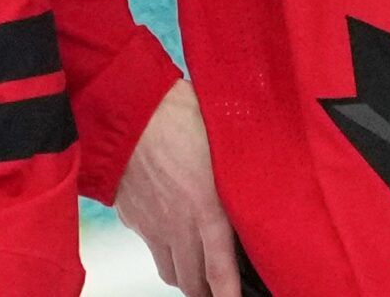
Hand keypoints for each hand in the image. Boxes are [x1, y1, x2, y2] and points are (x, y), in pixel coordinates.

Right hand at [115, 80, 240, 296]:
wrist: (129, 111)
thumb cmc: (180, 116)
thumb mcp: (226, 144)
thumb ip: (242, 173)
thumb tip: (260, 181)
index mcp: (208, 209)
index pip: (220, 269)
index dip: (228, 293)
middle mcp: (179, 225)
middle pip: (191, 279)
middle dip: (206, 291)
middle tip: (220, 290)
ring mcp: (152, 224)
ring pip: (170, 269)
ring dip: (185, 277)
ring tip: (199, 276)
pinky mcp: (133, 217)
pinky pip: (151, 247)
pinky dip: (164, 253)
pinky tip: (174, 241)